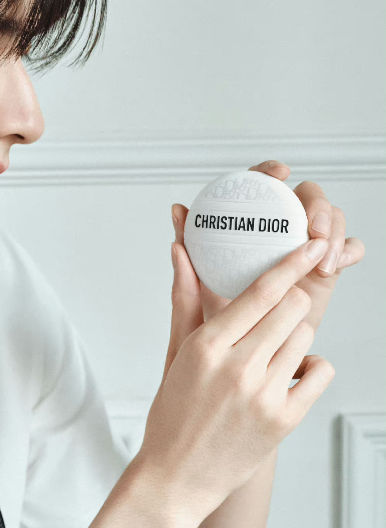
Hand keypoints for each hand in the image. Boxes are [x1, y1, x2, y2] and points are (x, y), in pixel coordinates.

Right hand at [145, 234, 335, 518]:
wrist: (177, 478)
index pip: (260, 292)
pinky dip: (311, 367)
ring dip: (295, 335)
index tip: (311, 244)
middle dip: (289, 303)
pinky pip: (320, 372)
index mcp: (207, 346)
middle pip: (292, 308)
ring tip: (273, 352)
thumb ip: (184, 302)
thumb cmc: (172, 414)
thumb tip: (181, 251)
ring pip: (305, 337)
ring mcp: (263, 395)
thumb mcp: (175, 355)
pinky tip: (290, 374)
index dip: (291, 263)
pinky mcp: (284, 419)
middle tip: (278, 313)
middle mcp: (237, 367)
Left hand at [170, 160, 365, 331]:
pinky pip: (348, 249)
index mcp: (247, 226)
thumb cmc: (216, 322)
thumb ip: (187, 251)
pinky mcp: (326, 266)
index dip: (270, 171)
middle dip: (316, 204)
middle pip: (306, 196)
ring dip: (334, 230)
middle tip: (312, 229)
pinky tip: (333, 265)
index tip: (280, 173)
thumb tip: (178, 211)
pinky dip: (348, 250)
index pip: (261, 185)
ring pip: (331, 220)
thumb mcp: (195, 292)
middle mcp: (279, 230)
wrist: (240, 356)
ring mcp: (305, 247)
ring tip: (323, 259)